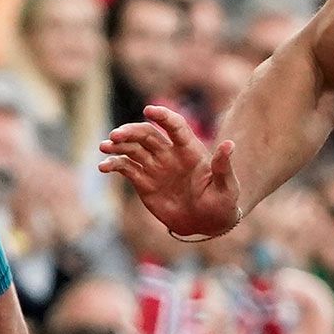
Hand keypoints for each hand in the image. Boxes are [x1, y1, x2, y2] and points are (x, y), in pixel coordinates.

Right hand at [97, 103, 237, 241]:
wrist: (206, 223)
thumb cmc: (221, 203)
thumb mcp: (227, 187)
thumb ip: (224, 167)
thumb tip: (230, 145)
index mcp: (190, 150)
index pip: (175, 126)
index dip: (163, 116)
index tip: (149, 110)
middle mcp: (169, 154)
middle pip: (147, 134)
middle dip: (131, 131)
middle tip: (115, 136)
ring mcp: (155, 167)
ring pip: (132, 149)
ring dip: (118, 145)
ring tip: (104, 146)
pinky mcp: (143, 182)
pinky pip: (126, 168)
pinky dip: (113, 165)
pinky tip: (103, 167)